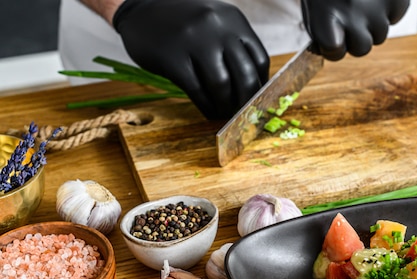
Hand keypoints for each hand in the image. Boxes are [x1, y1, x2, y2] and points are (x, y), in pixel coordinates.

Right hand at [113, 0, 269, 118]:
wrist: (139, 7)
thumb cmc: (182, 21)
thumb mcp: (214, 22)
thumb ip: (233, 45)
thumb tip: (253, 85)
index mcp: (233, 20)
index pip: (260, 60)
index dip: (261, 85)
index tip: (256, 100)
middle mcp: (217, 28)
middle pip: (245, 74)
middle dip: (246, 100)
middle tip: (243, 114)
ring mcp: (194, 41)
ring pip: (222, 85)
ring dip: (225, 106)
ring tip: (224, 114)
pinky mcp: (173, 58)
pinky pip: (197, 90)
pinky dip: (206, 106)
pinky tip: (208, 111)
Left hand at [301, 0, 409, 60]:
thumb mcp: (317, 3)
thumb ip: (323, 27)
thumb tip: (336, 48)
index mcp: (324, 17)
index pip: (334, 52)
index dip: (335, 47)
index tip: (333, 36)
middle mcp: (351, 15)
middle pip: (362, 49)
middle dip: (357, 37)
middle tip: (351, 15)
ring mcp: (376, 9)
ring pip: (380, 34)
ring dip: (373, 22)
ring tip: (363, 0)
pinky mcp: (397, 0)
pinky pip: (396, 16)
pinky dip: (390, 7)